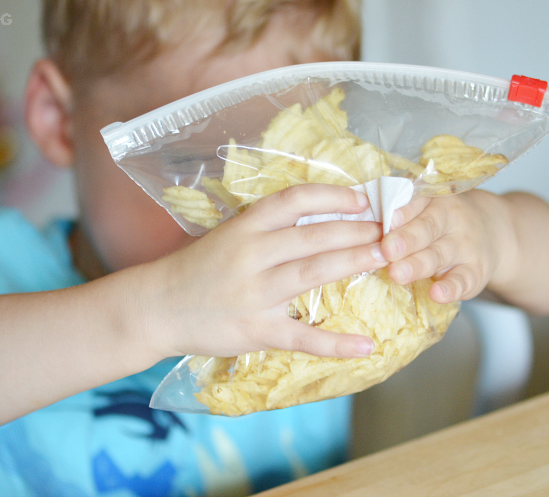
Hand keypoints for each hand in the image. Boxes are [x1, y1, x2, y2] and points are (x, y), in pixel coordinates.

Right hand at [139, 184, 387, 360]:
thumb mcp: (230, 235)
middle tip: (391, 229)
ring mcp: (255, 293)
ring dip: (354, 262)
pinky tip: (366, 345)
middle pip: (314, 236)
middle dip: (358, 230)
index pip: (295, 200)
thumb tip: (322, 217)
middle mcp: (252, 254)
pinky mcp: (256, 330)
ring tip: (388, 258)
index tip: (362, 199)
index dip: (333, 196)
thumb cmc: (198, 268)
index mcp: (246, 227)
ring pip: (314, 273)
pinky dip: (336, 343)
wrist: (157, 306)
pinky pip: (302, 337)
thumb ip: (269, 227)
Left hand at [380, 190, 507, 303]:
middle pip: (426, 229)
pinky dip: (450, 288)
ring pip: (439, 255)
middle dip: (405, 240)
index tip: (386, 222)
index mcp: (433, 201)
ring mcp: (465, 246)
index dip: (401, 213)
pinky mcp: (475, 272)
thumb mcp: (427, 209)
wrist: (493, 231)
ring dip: (418, 265)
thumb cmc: (443, 223)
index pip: (416, 203)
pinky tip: (437, 294)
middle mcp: (451, 220)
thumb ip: (400, 216)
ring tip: (397, 274)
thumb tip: (360, 229)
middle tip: (387, 250)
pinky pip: (463, 281)